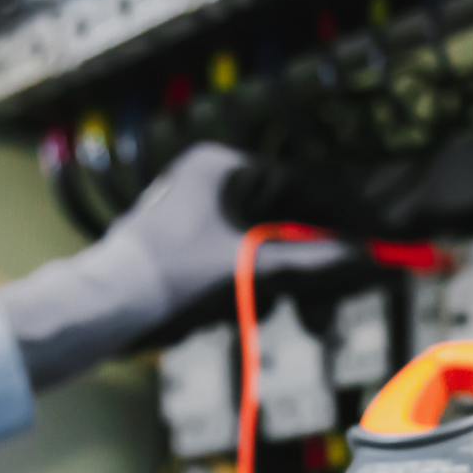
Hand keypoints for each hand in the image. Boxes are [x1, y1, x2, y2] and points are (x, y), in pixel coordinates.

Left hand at [0, 143, 348, 390]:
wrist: (108, 305)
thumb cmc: (172, 276)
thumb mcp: (248, 266)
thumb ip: (306, 259)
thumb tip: (357, 254)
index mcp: (220, 167)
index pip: (296, 185)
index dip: (334, 214)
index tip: (364, 237)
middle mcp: (207, 177)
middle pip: (281, 213)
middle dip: (307, 252)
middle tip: (339, 277)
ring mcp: (195, 207)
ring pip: (261, 237)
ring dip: (281, 271)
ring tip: (293, 303)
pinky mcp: (187, 238)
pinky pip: (239, 251)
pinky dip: (255, 276)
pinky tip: (260, 300)